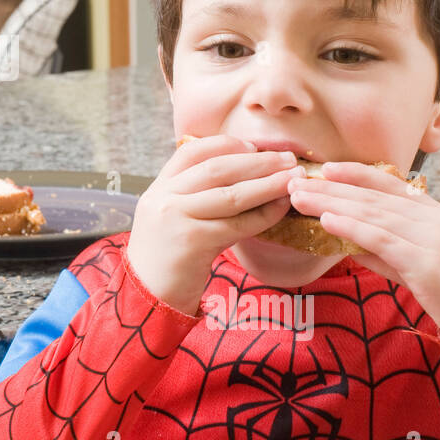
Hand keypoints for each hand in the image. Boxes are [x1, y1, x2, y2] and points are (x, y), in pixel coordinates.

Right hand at [126, 135, 305, 315]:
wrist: (147, 295)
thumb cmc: (168, 256)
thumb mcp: (172, 216)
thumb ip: (194, 195)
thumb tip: (245, 174)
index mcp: (158, 186)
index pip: (193, 151)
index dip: (227, 145)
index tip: (256, 147)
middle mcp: (163, 197)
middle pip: (218, 169)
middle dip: (258, 162)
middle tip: (288, 159)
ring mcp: (175, 218)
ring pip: (231, 195)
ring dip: (268, 185)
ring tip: (293, 179)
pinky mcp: (192, 242)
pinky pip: (237, 225)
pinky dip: (263, 214)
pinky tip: (281, 209)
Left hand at [286, 162, 439, 335]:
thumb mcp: (414, 262)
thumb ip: (382, 248)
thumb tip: (345, 238)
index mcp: (434, 212)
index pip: (390, 183)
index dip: (356, 173)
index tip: (326, 169)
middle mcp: (433, 218)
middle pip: (374, 197)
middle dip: (332, 189)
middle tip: (297, 184)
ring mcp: (431, 238)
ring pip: (373, 214)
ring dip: (332, 205)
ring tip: (302, 200)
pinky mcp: (426, 262)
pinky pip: (382, 240)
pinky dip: (351, 227)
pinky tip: (327, 221)